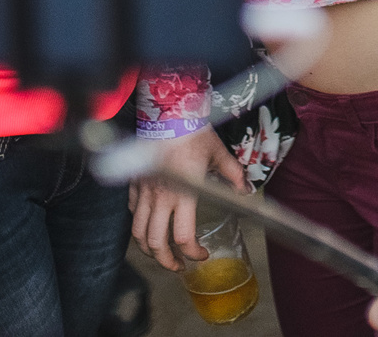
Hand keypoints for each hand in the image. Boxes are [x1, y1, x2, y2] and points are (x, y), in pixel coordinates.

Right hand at [128, 129, 246, 267]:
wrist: (169, 112)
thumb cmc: (194, 132)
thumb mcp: (219, 154)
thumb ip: (233, 175)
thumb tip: (246, 190)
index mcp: (183, 194)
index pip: (183, 237)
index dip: (192, 253)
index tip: (202, 255)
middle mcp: (161, 197)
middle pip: (155, 242)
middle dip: (166, 261)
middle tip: (178, 266)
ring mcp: (145, 191)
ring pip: (137, 232)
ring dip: (148, 249)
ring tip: (160, 254)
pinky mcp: (135, 183)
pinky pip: (132, 212)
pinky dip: (138, 224)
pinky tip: (148, 225)